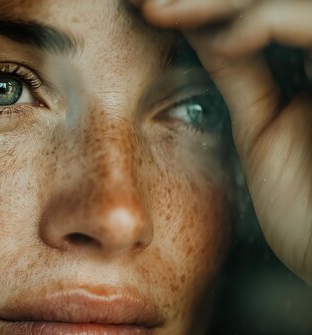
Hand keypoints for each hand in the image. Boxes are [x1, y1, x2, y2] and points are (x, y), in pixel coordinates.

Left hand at [131, 0, 311, 284]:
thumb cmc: (308, 206)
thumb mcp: (262, 124)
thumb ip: (240, 71)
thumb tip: (198, 26)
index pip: (258, 11)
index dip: (204, 5)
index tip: (147, 9)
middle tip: (148, 3)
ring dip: (223, 2)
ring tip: (163, 11)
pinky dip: (270, 21)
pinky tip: (224, 40)